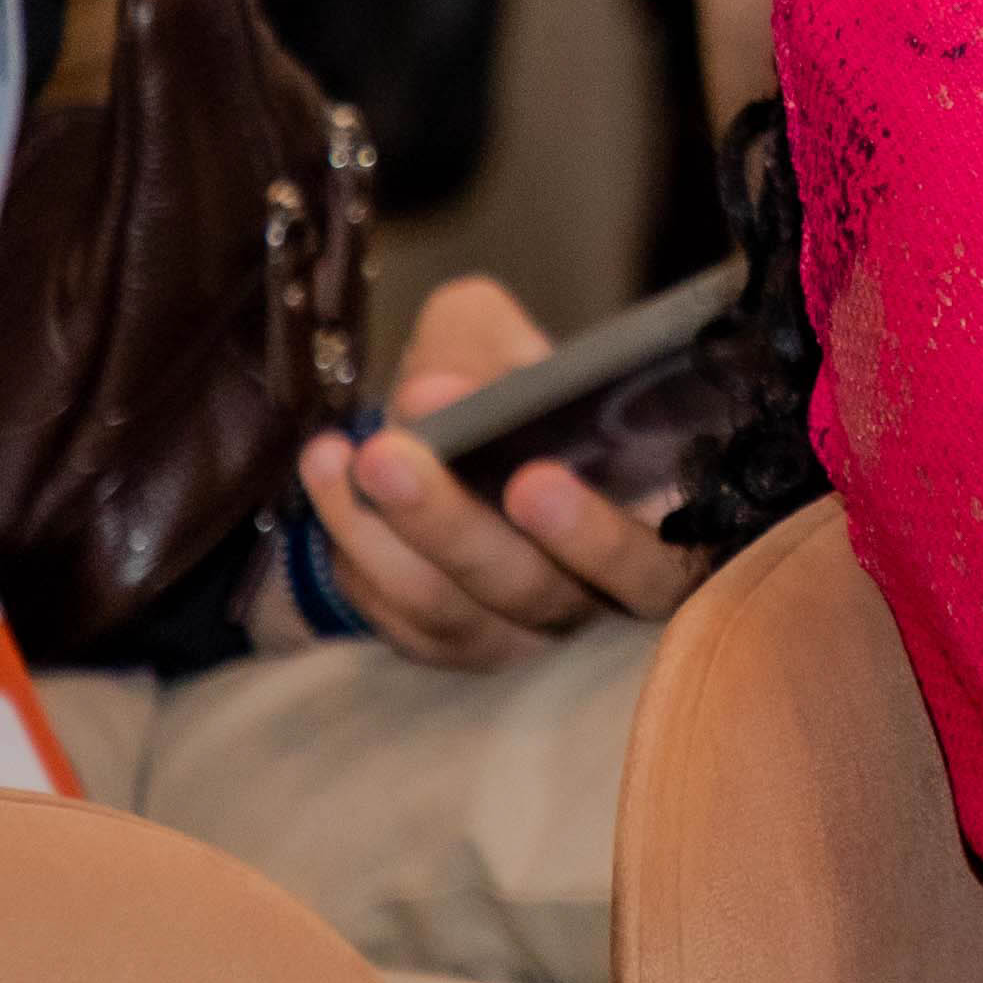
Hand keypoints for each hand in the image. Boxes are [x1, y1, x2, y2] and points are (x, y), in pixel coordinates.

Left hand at [285, 273, 710, 667]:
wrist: (448, 429)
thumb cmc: (505, 381)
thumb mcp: (503, 336)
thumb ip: (484, 351)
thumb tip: (439, 397)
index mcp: (658, 525)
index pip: (657, 562)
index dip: (597, 538)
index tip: (530, 478)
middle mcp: (598, 598)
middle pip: (542, 596)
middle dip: (458, 528)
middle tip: (392, 456)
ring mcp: (521, 633)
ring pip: (456, 613)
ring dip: (388, 534)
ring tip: (345, 453)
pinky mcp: (449, 645)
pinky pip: (398, 617)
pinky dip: (354, 547)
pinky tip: (325, 473)